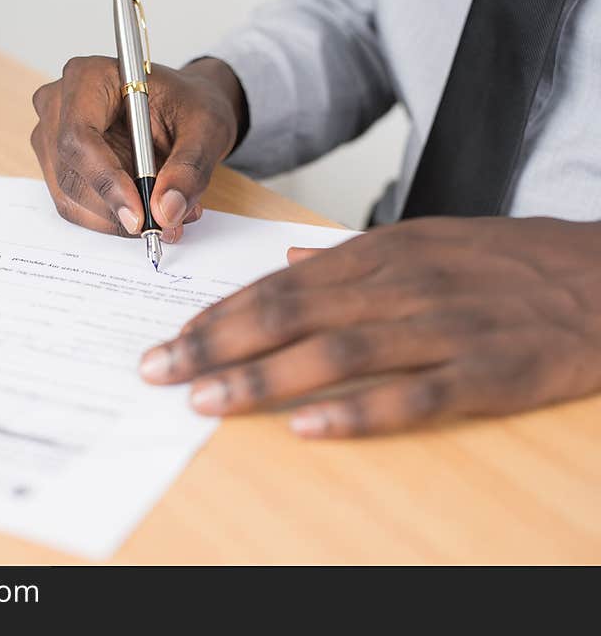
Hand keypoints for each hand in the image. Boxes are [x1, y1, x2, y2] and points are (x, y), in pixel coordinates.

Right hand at [31, 57, 245, 241]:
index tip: (139, 215)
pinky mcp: (59, 167)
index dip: (106, 181)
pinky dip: (112, 219)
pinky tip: (146, 210)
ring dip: (117, 219)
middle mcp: (59, 106)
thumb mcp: (206, 129)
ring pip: (71, 198)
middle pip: (71, 174)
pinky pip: (76, 207)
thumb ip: (189, 169)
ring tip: (166, 215)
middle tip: (164, 224)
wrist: (183, 109)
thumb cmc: (189, 105)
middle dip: (117, 209)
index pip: (79, 137)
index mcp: (89, 77)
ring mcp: (52, 138)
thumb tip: (167, 210)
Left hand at [139, 217, 600, 437]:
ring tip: (205, 400)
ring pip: (336, 352)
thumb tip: (291, 257)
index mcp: (382, 253)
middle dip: (215, 343)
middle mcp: (402, 285)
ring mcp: (444, 328)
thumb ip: (353, 254)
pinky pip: (412, 396)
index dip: (220, 312)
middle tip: (159, 370)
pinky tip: (306, 428)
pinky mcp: (487, 373)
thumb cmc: (506, 261)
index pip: (279, 283)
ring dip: (262, 377)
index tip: (173, 337)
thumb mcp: (425, 239)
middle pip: (290, 313)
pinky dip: (356, 412)